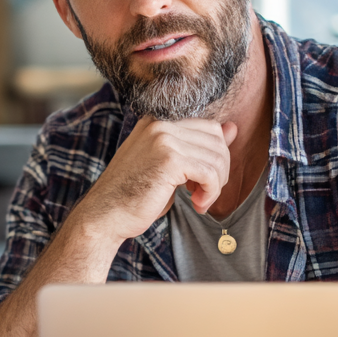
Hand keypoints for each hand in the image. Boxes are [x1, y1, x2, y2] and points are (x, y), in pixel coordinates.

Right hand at [74, 116, 237, 244]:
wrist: (105, 215)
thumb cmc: (133, 195)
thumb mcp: (170, 166)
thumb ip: (197, 146)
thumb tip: (233, 127)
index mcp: (157, 121)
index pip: (209, 128)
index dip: (213, 158)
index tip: (200, 182)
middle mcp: (160, 124)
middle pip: (217, 140)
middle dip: (219, 171)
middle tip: (203, 193)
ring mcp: (163, 138)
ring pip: (217, 157)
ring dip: (215, 185)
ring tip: (199, 201)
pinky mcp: (169, 159)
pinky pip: (210, 173)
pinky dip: (210, 193)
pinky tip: (197, 205)